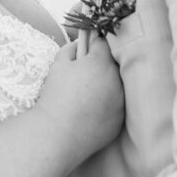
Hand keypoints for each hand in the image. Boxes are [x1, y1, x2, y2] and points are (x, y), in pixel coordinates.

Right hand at [37, 34, 123, 159]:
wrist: (58, 133)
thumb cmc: (56, 96)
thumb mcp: (59, 64)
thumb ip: (71, 48)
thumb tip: (80, 45)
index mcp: (102, 63)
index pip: (102, 43)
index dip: (91, 44)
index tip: (84, 51)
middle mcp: (117, 80)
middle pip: (112, 64)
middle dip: (100, 65)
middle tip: (84, 75)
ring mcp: (121, 101)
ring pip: (116, 85)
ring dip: (106, 84)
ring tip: (87, 94)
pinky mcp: (120, 119)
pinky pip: (116, 105)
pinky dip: (107, 104)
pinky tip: (91, 110)